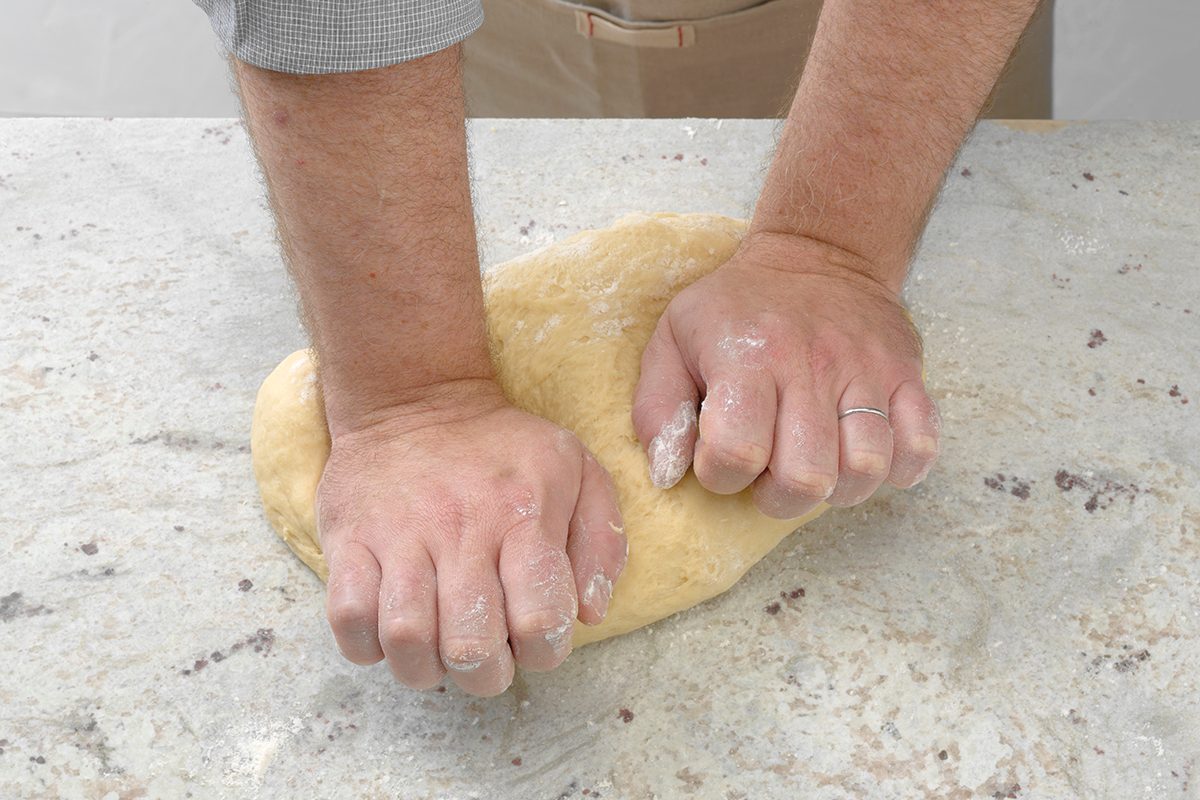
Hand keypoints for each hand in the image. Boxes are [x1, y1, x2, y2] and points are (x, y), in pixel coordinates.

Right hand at [316, 380, 626, 695]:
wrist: (414, 398)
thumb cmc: (504, 451)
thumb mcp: (577, 470)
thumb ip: (601, 542)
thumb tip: (587, 614)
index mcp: (524, 515)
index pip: (540, 619)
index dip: (544, 651)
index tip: (535, 636)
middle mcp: (461, 528)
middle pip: (470, 647)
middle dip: (485, 674)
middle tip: (486, 656)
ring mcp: (399, 535)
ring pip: (406, 639)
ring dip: (425, 666)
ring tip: (438, 648)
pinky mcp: (349, 539)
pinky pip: (348, 617)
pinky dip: (368, 644)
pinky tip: (391, 630)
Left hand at [632, 232, 940, 518]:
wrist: (816, 254)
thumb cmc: (736, 311)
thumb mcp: (673, 339)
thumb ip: (658, 409)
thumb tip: (668, 471)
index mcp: (747, 357)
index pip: (737, 452)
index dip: (721, 476)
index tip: (719, 460)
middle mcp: (811, 363)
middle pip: (806, 476)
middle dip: (779, 497)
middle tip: (769, 475)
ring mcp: (867, 370)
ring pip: (866, 468)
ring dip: (837, 488)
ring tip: (816, 465)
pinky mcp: (907, 374)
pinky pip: (919, 446)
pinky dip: (897, 469)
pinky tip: (861, 455)